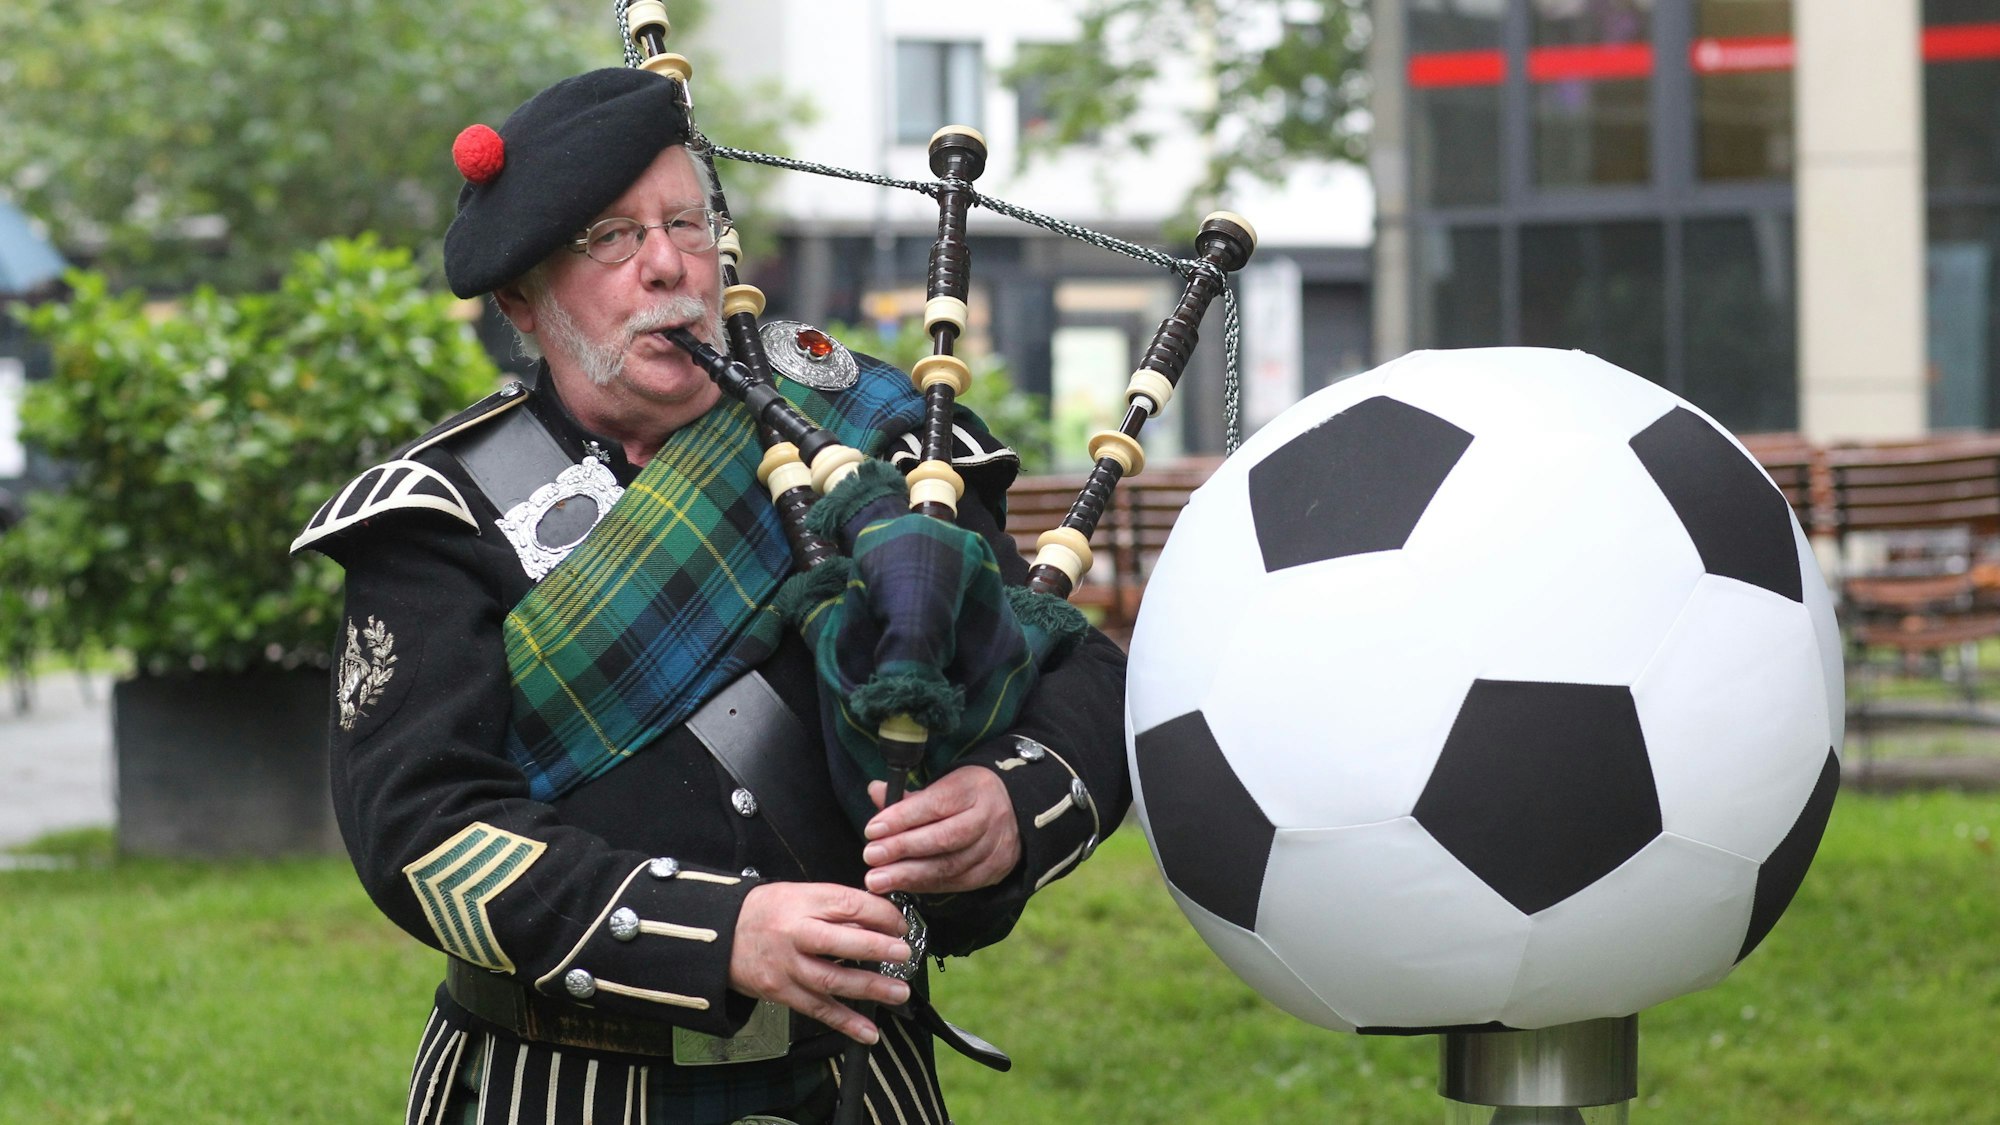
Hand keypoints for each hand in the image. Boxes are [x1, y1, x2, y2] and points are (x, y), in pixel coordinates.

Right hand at [728, 882, 912, 1044]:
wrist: (719, 936)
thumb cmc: (766, 912)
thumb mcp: (800, 894)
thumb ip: (838, 906)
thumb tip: (881, 921)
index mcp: (802, 901)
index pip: (848, 903)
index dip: (880, 914)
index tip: (900, 925)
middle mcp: (794, 933)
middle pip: (839, 941)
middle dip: (877, 948)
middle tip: (904, 954)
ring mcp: (787, 966)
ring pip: (832, 980)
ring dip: (870, 988)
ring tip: (898, 992)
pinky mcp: (782, 992)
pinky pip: (818, 1009)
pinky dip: (846, 1023)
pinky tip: (869, 1031)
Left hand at [862, 765, 1020, 894]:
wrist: (1017, 811)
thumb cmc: (970, 796)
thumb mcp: (945, 784)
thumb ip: (910, 796)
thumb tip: (875, 791)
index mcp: (973, 789)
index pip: (935, 804)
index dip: (902, 818)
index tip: (872, 830)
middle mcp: (988, 818)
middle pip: (944, 838)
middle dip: (903, 849)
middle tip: (870, 857)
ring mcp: (995, 847)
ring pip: (950, 865)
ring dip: (910, 875)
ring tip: (878, 880)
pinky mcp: (994, 871)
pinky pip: (958, 882)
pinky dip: (928, 885)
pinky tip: (903, 886)